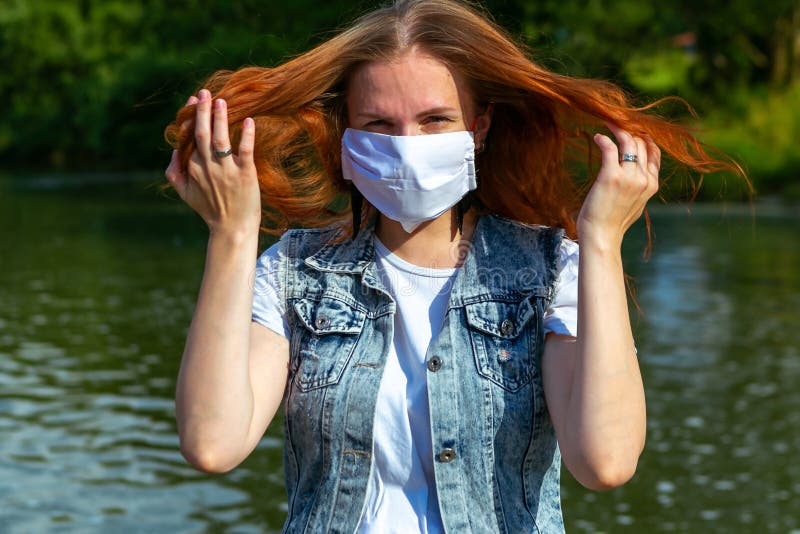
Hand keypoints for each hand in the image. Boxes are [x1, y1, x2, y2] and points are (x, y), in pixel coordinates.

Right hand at [165, 89, 260, 236]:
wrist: (232, 229)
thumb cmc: (210, 210)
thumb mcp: (185, 193)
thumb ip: (173, 172)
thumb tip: (174, 150)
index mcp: (192, 168)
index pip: (190, 137)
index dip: (192, 117)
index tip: (194, 100)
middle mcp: (207, 167)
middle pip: (202, 133)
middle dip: (203, 111)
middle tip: (205, 92)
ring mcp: (226, 171)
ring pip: (220, 139)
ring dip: (220, 118)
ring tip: (222, 101)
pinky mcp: (245, 175)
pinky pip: (245, 151)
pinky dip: (247, 135)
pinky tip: (249, 121)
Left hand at [577, 123, 660, 247]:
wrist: (602, 236)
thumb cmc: (612, 222)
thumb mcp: (635, 203)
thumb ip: (639, 186)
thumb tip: (636, 173)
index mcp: (651, 185)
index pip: (654, 152)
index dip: (644, 138)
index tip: (632, 131)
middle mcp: (644, 179)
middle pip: (641, 144)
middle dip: (630, 131)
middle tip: (616, 125)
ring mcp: (629, 177)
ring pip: (628, 142)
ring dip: (617, 130)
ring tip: (607, 125)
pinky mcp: (611, 176)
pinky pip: (610, 148)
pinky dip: (604, 139)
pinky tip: (598, 137)